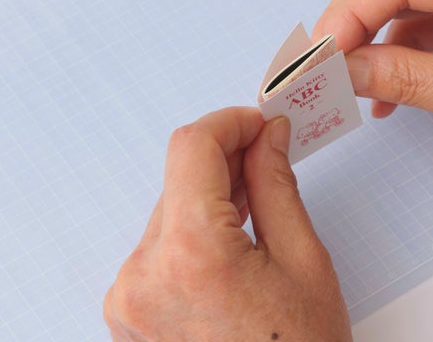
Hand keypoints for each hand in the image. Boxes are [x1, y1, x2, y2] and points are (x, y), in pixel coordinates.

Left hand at [103, 107, 350, 340]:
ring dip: (209, 194)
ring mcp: (129, 297)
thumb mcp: (303, 262)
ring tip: (255, 196)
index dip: (229, 123)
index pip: (192, 147)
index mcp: (190, 256)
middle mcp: (143, 275)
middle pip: (179, 179)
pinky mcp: (129, 311)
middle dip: (225, 159)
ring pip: (170, 210)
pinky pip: (160, 245)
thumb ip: (275, 185)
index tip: (258, 121)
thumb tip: (268, 137)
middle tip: (268, 152)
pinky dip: (194, 226)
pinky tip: (230, 230)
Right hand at [314, 0, 432, 173]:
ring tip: (345, 80)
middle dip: (349, 25)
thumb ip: (402, 78)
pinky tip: (383, 92)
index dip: (346, 17)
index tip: (317, 55)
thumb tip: (341, 69)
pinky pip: (418, 24)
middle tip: (319, 63)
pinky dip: (394, 55)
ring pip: (399, 3)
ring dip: (368, 42)